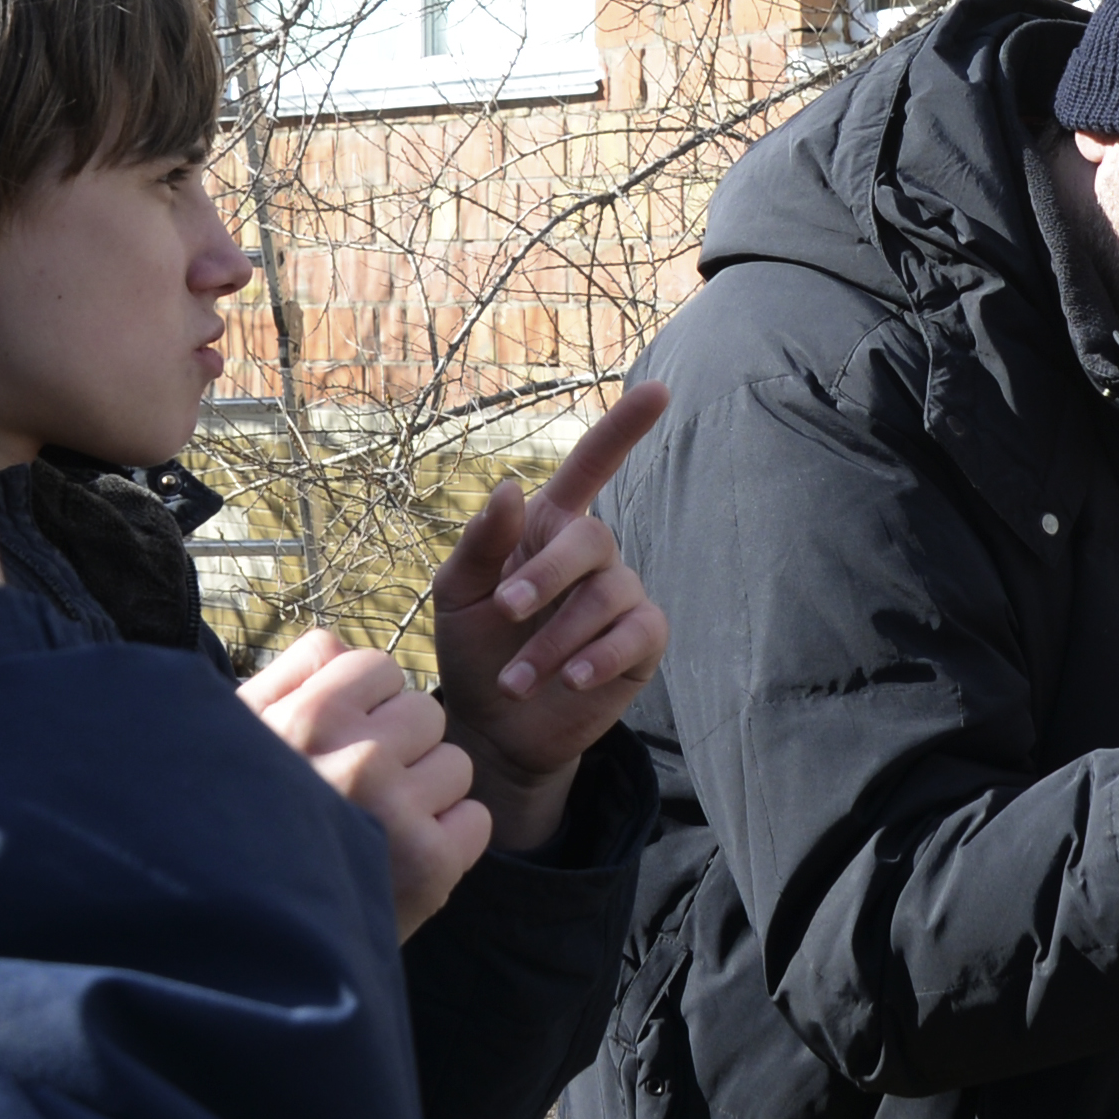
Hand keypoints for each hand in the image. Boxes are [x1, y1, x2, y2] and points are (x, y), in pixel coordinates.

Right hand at [241, 629, 490, 938]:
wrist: (240, 949)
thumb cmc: (234, 832)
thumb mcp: (238, 742)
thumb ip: (289, 679)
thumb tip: (341, 646)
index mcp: (305, 717)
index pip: (375, 666)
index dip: (365, 704)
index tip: (340, 743)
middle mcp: (354, 756)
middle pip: (425, 712)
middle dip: (401, 748)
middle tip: (360, 795)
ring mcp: (396, 810)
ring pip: (455, 764)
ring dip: (427, 796)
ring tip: (378, 832)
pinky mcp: (430, 864)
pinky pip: (475, 819)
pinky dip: (448, 843)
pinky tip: (401, 864)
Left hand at [432, 382, 671, 849]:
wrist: (493, 727)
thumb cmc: (473, 650)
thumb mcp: (459, 594)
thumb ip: (483, 541)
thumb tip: (512, 487)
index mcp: (546, 527)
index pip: (593, 466)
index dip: (624, 427)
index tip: (659, 391)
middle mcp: (590, 556)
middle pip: (591, 538)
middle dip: (547, 575)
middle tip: (506, 613)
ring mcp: (621, 597)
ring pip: (606, 595)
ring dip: (556, 637)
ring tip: (516, 679)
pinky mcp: (641, 643)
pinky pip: (636, 632)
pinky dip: (599, 655)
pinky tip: (571, 679)